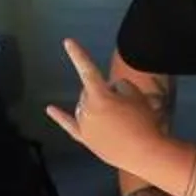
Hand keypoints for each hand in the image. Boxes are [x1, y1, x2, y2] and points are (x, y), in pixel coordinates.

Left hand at [45, 39, 163, 177]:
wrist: (145, 153)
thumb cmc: (144, 122)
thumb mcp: (137, 96)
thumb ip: (121, 86)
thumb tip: (111, 91)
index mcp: (100, 97)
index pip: (88, 70)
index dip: (78, 55)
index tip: (67, 42)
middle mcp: (86, 110)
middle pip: (89, 92)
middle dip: (103, 93)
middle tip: (124, 106)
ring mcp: (84, 126)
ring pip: (83, 107)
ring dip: (95, 106)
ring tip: (117, 118)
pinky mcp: (85, 139)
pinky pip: (69, 126)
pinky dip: (59, 116)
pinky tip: (50, 109)